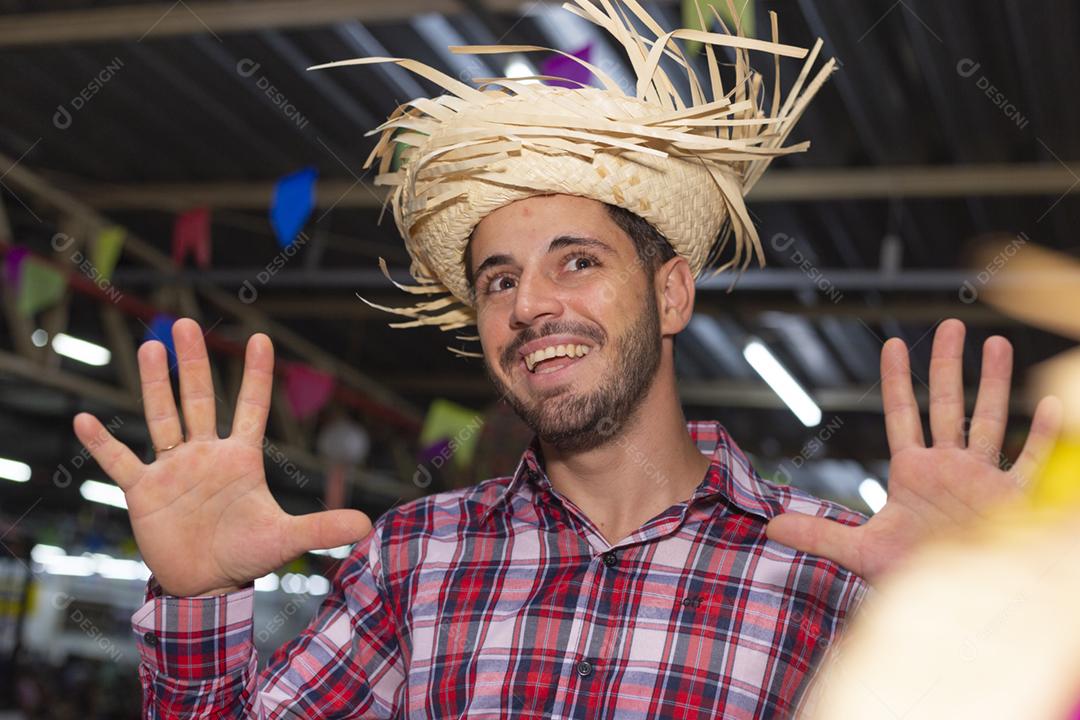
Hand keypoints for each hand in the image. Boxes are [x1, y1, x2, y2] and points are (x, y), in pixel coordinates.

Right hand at [72, 318, 372, 596]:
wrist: (204, 586)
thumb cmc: (245, 555)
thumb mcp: (285, 539)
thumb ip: (322, 528)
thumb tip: (368, 527)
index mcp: (240, 459)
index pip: (250, 408)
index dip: (255, 376)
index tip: (261, 338)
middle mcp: (205, 455)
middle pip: (198, 400)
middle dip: (193, 364)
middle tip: (187, 323)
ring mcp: (173, 469)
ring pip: (162, 417)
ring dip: (154, 384)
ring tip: (150, 345)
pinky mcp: (144, 492)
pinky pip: (120, 462)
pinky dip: (102, 443)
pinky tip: (84, 419)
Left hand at [765, 318, 1062, 582]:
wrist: (952, 606)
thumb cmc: (911, 576)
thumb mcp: (860, 550)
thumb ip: (818, 534)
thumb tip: (770, 526)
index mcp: (912, 472)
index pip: (902, 414)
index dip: (898, 380)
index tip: (894, 344)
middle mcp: (948, 467)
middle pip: (947, 404)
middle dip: (948, 365)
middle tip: (950, 324)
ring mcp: (982, 480)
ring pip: (989, 420)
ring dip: (994, 384)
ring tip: (996, 342)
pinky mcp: (1013, 500)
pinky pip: (1031, 461)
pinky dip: (1043, 435)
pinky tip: (1052, 404)